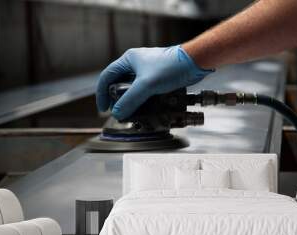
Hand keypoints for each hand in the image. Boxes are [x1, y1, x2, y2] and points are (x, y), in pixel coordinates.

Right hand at [96, 45, 212, 119]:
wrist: (194, 63)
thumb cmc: (171, 66)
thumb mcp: (146, 85)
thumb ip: (130, 100)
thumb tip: (118, 113)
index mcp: (128, 60)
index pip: (107, 76)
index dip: (102, 93)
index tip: (104, 108)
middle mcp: (136, 64)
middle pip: (119, 84)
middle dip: (117, 99)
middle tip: (119, 112)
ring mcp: (147, 72)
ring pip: (133, 89)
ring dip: (131, 102)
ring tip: (132, 113)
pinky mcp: (158, 79)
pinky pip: (145, 92)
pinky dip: (143, 101)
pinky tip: (146, 109)